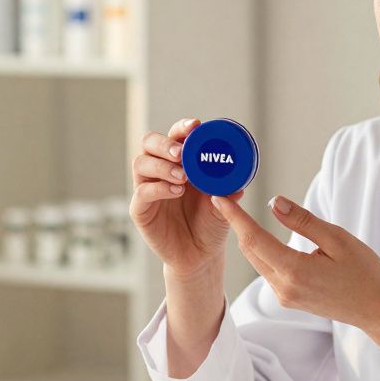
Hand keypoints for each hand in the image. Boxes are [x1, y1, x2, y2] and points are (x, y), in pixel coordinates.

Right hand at [130, 117, 243, 278]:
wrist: (200, 255)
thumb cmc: (210, 223)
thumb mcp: (224, 205)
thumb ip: (229, 193)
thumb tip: (240, 185)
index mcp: (179, 161)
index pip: (174, 136)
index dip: (182, 127)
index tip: (195, 125)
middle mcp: (159, 170)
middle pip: (149, 143)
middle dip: (164, 143)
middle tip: (181, 152)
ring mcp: (147, 188)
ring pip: (141, 164)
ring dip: (161, 165)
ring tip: (182, 175)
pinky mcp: (140, 210)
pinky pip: (142, 192)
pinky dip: (158, 188)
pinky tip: (176, 191)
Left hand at [209, 193, 379, 332]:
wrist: (377, 309)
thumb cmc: (364, 272)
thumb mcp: (337, 239)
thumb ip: (303, 221)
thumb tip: (275, 203)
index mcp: (295, 271)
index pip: (254, 239)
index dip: (235, 217)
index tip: (219, 198)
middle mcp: (283, 287)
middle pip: (250, 250)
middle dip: (237, 224)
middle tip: (226, 197)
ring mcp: (284, 296)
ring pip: (257, 261)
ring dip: (248, 238)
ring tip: (239, 213)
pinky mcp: (288, 299)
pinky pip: (268, 271)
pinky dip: (262, 252)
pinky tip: (261, 236)